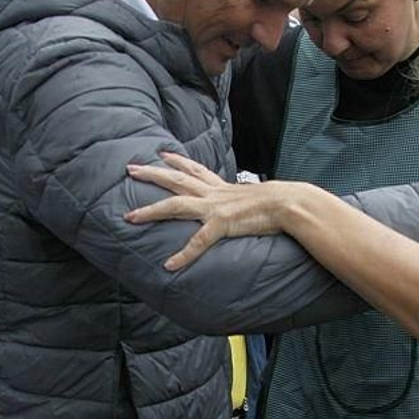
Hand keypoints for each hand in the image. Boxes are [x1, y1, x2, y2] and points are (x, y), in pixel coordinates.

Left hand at [125, 152, 298, 269]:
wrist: (288, 203)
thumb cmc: (276, 201)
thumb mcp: (252, 195)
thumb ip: (239, 199)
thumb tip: (240, 204)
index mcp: (220, 187)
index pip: (194, 169)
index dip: (176, 161)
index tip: (161, 154)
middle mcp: (213, 193)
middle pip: (175, 180)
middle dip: (152, 174)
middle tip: (130, 169)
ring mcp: (214, 208)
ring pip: (175, 205)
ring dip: (151, 211)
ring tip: (130, 217)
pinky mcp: (221, 225)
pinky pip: (198, 242)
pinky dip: (183, 255)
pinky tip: (169, 265)